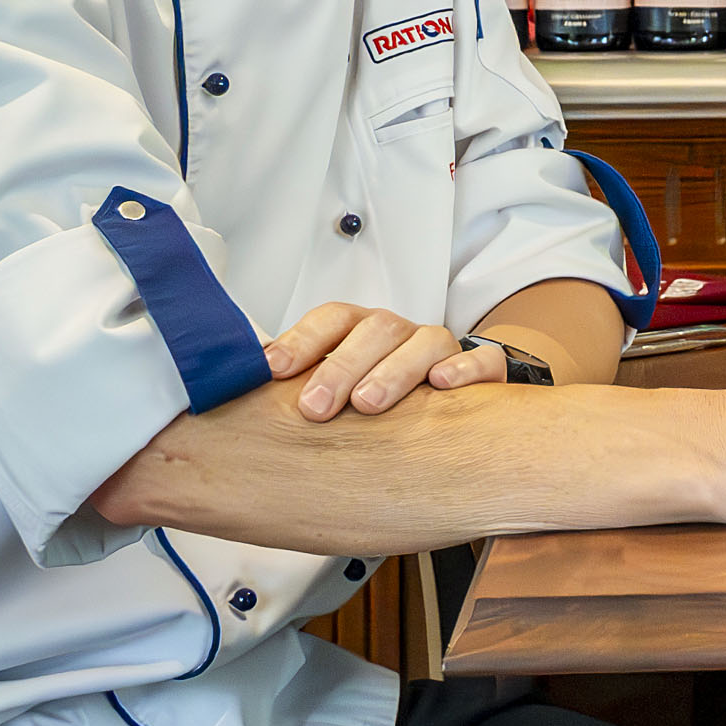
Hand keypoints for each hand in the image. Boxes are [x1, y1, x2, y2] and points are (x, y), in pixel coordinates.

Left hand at [268, 302, 489, 419]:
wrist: (449, 402)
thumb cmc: (377, 396)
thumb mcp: (337, 391)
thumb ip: (300, 388)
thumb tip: (243, 394)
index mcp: (360, 330)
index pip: (332, 318)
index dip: (301, 340)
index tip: (272, 369)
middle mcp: (400, 333)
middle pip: (374, 329)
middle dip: (340, 366)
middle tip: (315, 407)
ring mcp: (442, 349)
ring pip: (424, 341)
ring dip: (394, 370)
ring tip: (368, 403)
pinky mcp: (482, 371)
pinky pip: (482, 361)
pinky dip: (464, 369)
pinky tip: (442, 385)